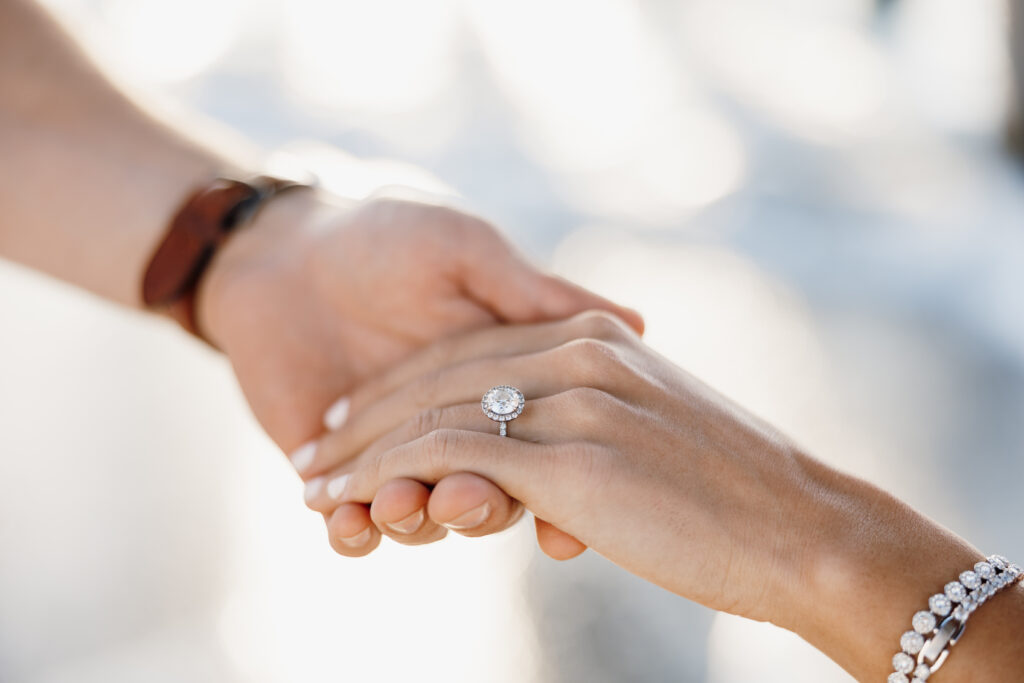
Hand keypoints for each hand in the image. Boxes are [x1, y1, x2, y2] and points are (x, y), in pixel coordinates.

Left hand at [196, 190, 640, 554]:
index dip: (557, 484)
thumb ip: (538, 293)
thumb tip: (639, 320)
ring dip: (413, 518)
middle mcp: (457, 425)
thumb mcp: (470, 252)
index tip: (566, 524)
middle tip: (464, 501)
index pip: (539, 442)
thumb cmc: (384, 235)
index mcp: (500, 382)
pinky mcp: (339, 471)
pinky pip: (351, 522)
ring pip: (420, 511)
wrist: (281, 251)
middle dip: (478, 505)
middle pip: (484, 488)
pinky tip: (344, 525)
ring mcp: (398, 453)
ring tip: (398, 506)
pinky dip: (351, 533)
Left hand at [305, 309, 807, 614]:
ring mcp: (569, 402)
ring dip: (366, 459)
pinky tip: (350, 512)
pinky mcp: (564, 458)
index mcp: (594, 336)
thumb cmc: (741, 483)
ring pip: (435, 419)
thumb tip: (556, 414)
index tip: (357, 423)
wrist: (808, 524)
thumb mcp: (659, 421)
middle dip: (367, 422)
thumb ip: (599, 396)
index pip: (474, 355)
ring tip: (316, 493)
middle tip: (312, 463)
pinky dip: (389, 480)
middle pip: (440, 379)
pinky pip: (450, 459)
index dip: (407, 389)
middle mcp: (575, 355)